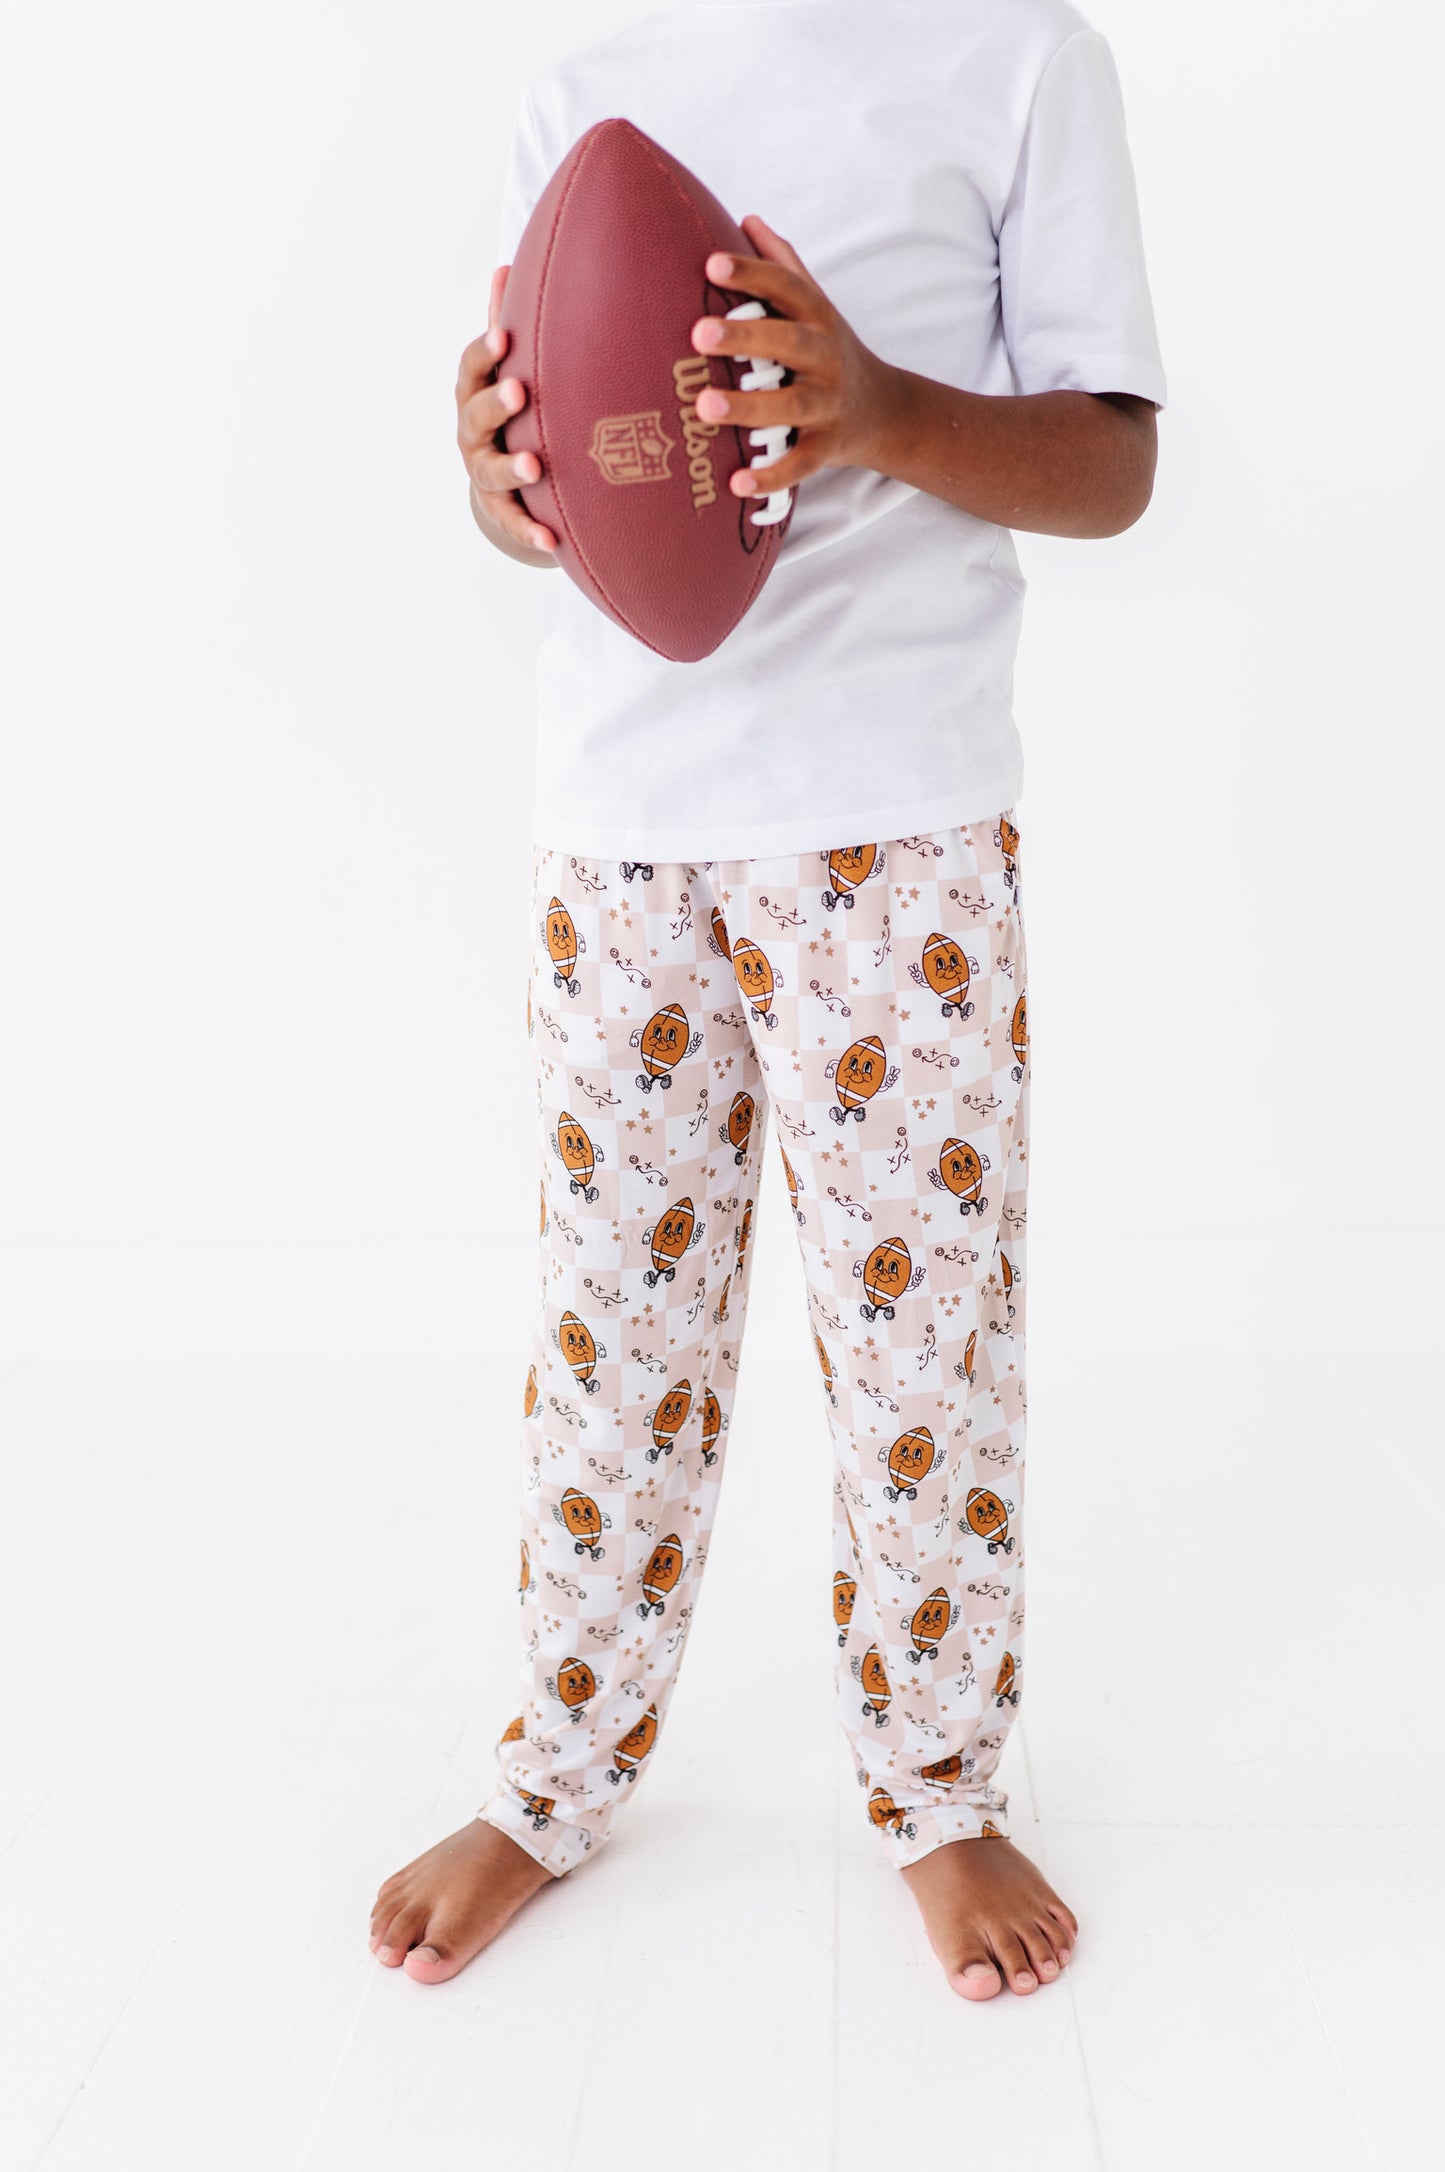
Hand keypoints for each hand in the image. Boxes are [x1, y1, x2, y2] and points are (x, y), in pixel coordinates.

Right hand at [454, 265, 558, 561]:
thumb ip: (507, 327)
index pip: (472, 367)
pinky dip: (531, 531)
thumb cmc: (513, 409)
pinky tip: (553, 541)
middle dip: (496, 403)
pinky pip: (514, 522)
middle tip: (520, 392)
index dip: (485, 350)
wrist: (504, 479)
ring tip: (536, 467)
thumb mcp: (506, 369)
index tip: (504, 336)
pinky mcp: (500, 511)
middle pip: (476, 415)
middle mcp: (471, 432)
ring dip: (512, 468)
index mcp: (474, 391)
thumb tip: (506, 264)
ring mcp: (483, 473)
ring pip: (492, 471)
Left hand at [689, 214, 899, 497]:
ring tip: (704, 406)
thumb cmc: (830, 351)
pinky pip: (800, 465)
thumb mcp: (816, 306)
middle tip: (698, 333)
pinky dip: (771, 477)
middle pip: (788, 343)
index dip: (752, 273)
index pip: (786, 287)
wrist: (885, 411)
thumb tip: (746, 218)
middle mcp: (826, 358)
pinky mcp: (827, 448)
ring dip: (749, 407)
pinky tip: (737, 483)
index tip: (712, 264)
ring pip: (791, 406)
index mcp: (817, 317)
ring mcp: (828, 405)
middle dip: (746, 338)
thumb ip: (784, 265)